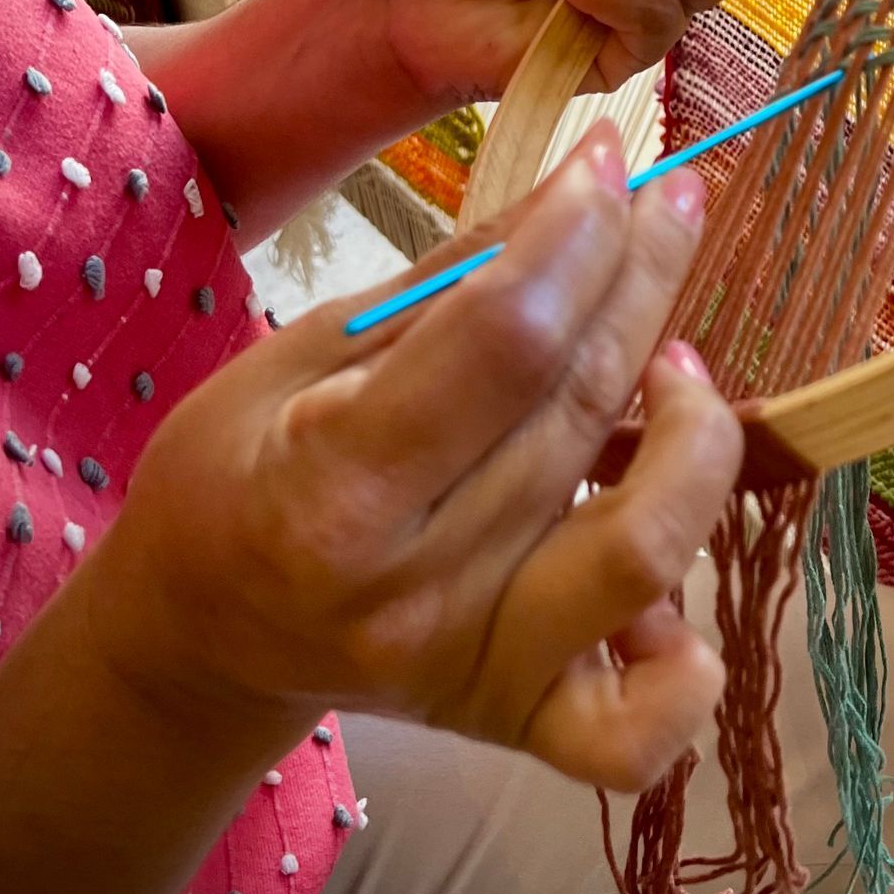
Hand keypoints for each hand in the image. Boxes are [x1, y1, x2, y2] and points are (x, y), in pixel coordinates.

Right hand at [81, 127, 739, 789]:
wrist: (200, 638)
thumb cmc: (241, 474)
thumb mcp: (302, 355)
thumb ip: (447, 289)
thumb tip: (578, 199)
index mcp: (333, 488)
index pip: (505, 340)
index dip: (578, 234)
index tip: (611, 160)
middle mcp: (410, 592)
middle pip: (580, 412)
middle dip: (643, 277)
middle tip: (670, 201)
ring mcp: (475, 669)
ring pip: (643, 550)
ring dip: (693, 435)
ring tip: (678, 365)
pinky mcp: (518, 724)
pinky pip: (639, 734)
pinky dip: (687, 667)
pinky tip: (682, 585)